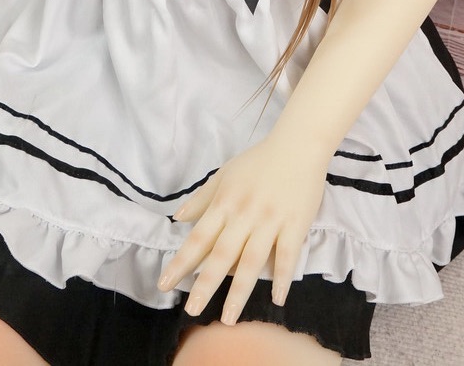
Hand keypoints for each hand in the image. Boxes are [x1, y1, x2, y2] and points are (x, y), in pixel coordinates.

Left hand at [157, 136, 327, 324]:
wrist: (298, 145)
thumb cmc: (259, 160)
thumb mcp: (225, 173)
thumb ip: (202, 198)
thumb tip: (178, 218)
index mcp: (225, 202)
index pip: (199, 237)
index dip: (181, 262)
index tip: (165, 285)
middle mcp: (244, 214)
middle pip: (222, 254)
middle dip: (205, 284)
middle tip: (192, 311)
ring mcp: (270, 220)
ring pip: (251, 261)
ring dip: (239, 291)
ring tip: (229, 318)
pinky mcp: (295, 224)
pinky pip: (287, 255)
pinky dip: (281, 277)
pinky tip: (276, 299)